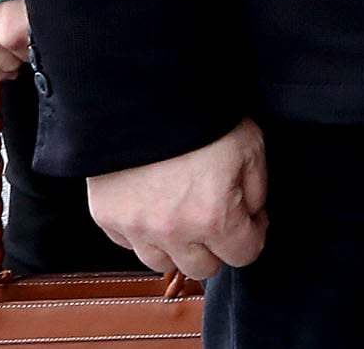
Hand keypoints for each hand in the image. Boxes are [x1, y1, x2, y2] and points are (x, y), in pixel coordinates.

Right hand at [86, 120, 266, 279]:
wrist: (145, 96)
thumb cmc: (202, 118)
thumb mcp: (252, 148)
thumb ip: (256, 191)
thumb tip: (252, 215)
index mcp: (214, 217)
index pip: (244, 255)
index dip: (253, 236)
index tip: (251, 219)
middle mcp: (172, 232)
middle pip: (202, 268)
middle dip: (216, 247)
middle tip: (217, 218)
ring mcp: (135, 228)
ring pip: (161, 263)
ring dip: (177, 246)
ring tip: (182, 214)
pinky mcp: (106, 217)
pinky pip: (129, 243)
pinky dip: (143, 232)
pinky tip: (154, 205)